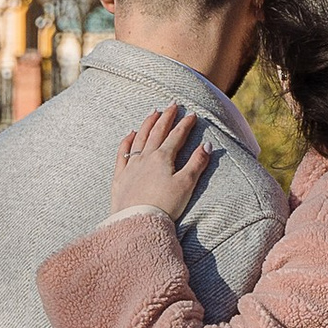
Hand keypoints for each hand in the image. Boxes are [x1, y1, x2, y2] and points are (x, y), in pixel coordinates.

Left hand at [110, 103, 214, 224]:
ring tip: (153, 112)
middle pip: (157, 131)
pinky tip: (130, 134)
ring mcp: (131, 166)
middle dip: (166, 117)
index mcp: (163, 158)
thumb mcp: (186, 184)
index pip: (176, 136)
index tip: (192, 114)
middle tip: (173, 104)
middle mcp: (146, 157)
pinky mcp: (120, 177)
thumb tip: (207, 145)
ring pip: (140, 138)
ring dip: (148, 123)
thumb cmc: (165, 206)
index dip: (185, 124)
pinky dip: (127, 141)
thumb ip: (197, 163)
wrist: (138, 223)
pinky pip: (122, 153)